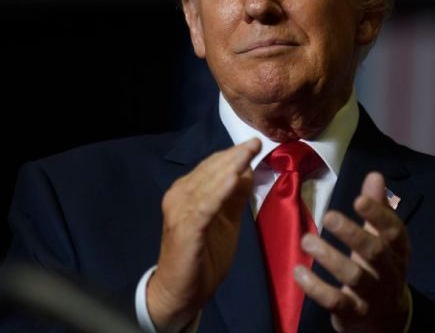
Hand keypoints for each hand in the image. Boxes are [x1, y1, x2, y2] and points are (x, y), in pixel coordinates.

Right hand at [147, 139, 260, 332]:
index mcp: (187, 192)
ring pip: (206, 184)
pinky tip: (233, 179)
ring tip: (247, 152)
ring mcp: (179, 211)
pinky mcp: (184, 229)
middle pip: (209, 170)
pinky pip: (203, 207)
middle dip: (233, 155)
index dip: (233, 154)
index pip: (211, 166)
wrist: (181, 292)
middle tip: (255, 141)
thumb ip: (233, 197)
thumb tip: (247, 170)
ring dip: (228, 167)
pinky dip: (218, 191)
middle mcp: (179, 196)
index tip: (254, 143)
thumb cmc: (202, 257)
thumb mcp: (225, 222)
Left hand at [294, 172, 410, 332]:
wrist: (386, 321)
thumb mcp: (383, 241)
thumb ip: (377, 209)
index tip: (358, 199)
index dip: (378, 215)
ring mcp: (372, 296)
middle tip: (329, 216)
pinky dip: (315, 287)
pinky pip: (334, 301)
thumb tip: (375, 175)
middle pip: (375, 252)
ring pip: (353, 276)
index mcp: (398, 252)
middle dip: (352, 233)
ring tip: (307, 240)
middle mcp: (389, 273)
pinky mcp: (353, 313)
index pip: (394, 232)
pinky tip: (298, 272)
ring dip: (329, 258)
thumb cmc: (380, 270)